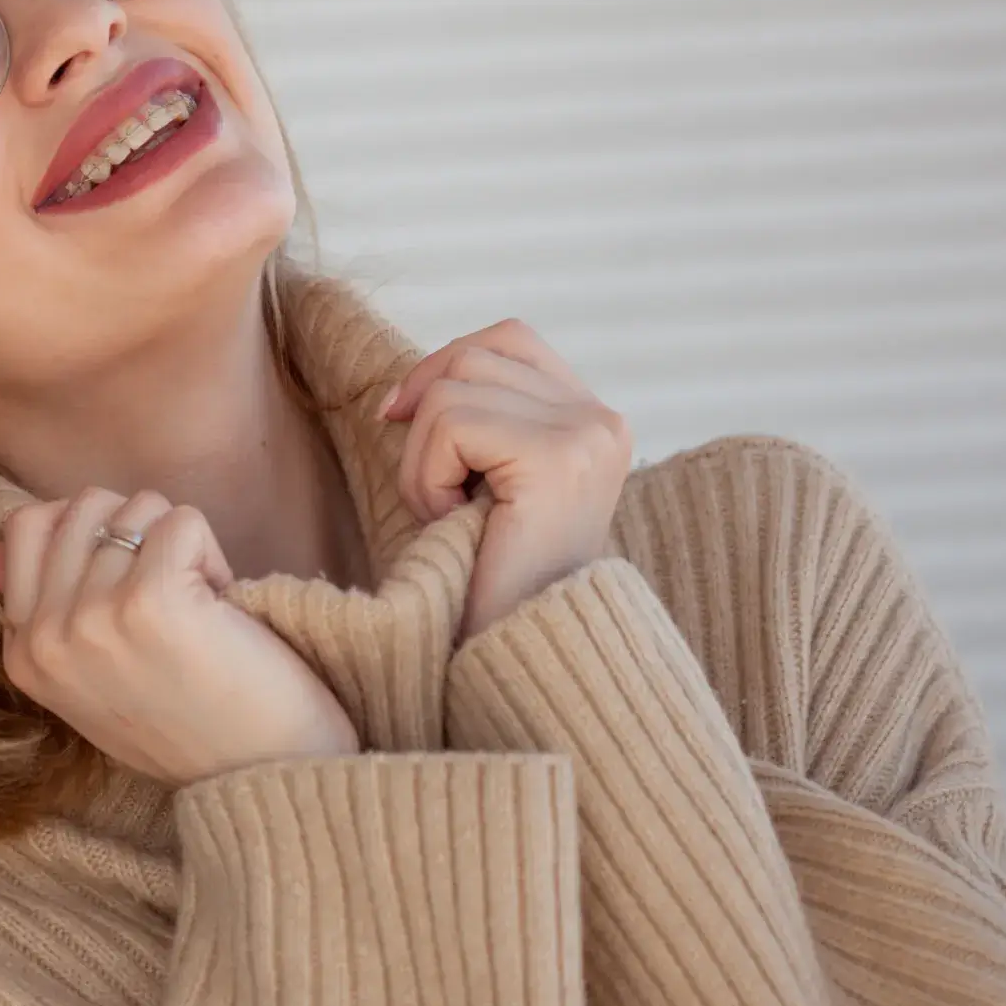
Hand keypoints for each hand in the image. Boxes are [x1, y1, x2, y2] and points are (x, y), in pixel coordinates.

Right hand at [0, 488, 357, 784]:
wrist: (262, 775)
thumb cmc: (188, 718)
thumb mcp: (90, 674)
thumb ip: (44, 610)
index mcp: (23, 654)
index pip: (27, 526)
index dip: (95, 533)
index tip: (131, 585)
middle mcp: (46, 637)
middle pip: (85, 504)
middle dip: (140, 531)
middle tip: (171, 598)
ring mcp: (93, 618)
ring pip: (136, 506)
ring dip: (179, 544)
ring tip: (196, 609)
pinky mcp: (150, 601)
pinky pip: (181, 520)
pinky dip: (212, 553)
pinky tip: (220, 610)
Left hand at [383, 319, 631, 642]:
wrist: (514, 665)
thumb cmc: (485, 585)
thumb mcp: (486, 485)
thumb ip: (479, 418)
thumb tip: (405, 389)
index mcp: (597, 421)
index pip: (508, 340)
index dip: (442, 369)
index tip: (399, 419)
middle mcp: (605, 420)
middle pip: (475, 354)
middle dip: (429, 420)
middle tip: (442, 500)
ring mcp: (588, 435)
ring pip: (454, 386)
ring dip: (425, 458)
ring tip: (454, 518)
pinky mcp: (558, 458)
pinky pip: (451, 423)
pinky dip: (428, 476)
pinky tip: (456, 524)